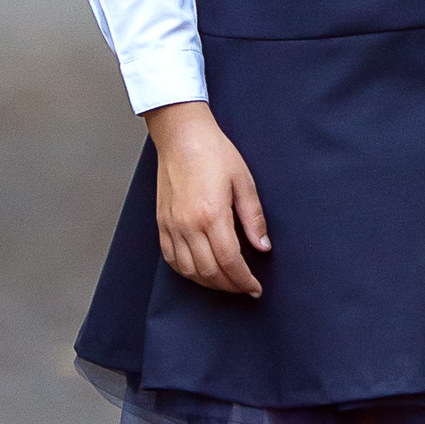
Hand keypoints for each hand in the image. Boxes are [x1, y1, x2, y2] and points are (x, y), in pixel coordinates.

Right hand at [145, 100, 270, 295]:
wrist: (182, 136)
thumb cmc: (214, 152)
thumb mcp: (243, 181)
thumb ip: (254, 217)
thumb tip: (263, 246)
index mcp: (212, 214)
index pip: (230, 261)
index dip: (244, 280)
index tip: (254, 287)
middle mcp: (188, 225)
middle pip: (209, 271)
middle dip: (229, 285)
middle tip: (244, 287)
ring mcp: (171, 225)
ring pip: (189, 270)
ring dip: (208, 282)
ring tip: (225, 281)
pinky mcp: (161, 223)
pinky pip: (171, 259)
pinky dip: (187, 271)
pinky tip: (200, 270)